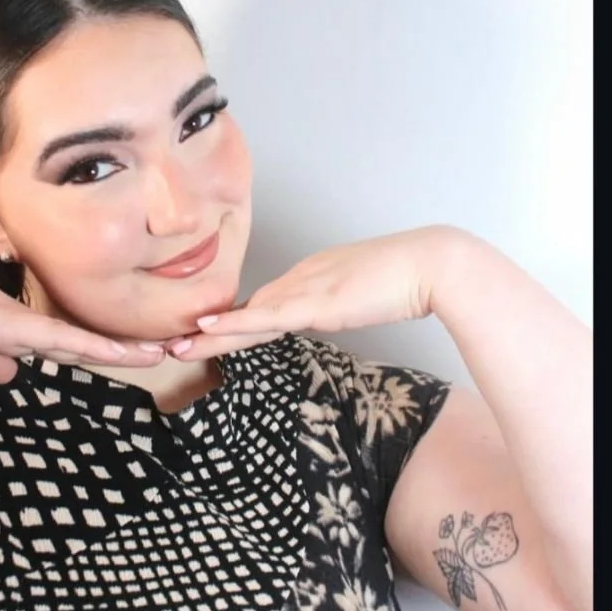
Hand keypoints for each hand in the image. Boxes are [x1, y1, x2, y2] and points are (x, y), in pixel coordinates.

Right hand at [0, 229, 166, 382]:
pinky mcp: (14, 326)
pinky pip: (67, 341)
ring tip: (168, 352)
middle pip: (83, 343)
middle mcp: (23, 326)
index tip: (121, 357)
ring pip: (86, 342)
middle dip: (122, 350)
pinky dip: (100, 349)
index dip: (91, 352)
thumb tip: (8, 376)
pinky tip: (132, 356)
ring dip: (126, 350)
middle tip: (163, 350)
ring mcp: (22, 324)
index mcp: (8, 332)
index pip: (59, 347)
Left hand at [161, 226, 466, 361]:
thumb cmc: (413, 278)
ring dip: (212, 331)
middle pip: (250, 306)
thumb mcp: (369, 294)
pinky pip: (267, 315)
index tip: (211, 333)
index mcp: (316, 275)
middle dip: (214, 327)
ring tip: (178, 345)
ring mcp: (308, 287)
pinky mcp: (316, 301)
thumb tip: (339, 310)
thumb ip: (348, 302)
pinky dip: (236, 322)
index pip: (269, 302)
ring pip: (249, 313)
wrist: (434, 265)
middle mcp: (304, 276)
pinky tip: (209, 327)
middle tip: (177, 341)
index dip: (238, 320)